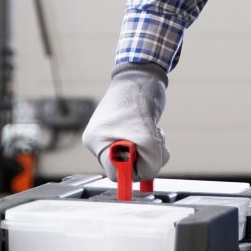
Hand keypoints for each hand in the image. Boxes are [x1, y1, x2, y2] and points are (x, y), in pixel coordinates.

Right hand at [81, 64, 169, 179]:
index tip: (145, 159)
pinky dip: (151, 143)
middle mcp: (99, 141)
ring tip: (154, 131)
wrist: (142, 76)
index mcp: (96, 142)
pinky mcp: (124, 131)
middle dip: (146, 157)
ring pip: (136, 159)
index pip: (115, 174)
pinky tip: (153, 129)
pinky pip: (140, 149)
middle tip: (154, 141)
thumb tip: (148, 174)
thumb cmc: (138, 102)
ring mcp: (111, 136)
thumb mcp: (148, 140)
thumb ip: (149, 164)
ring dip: (152, 149)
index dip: (133, 170)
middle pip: (127, 168)